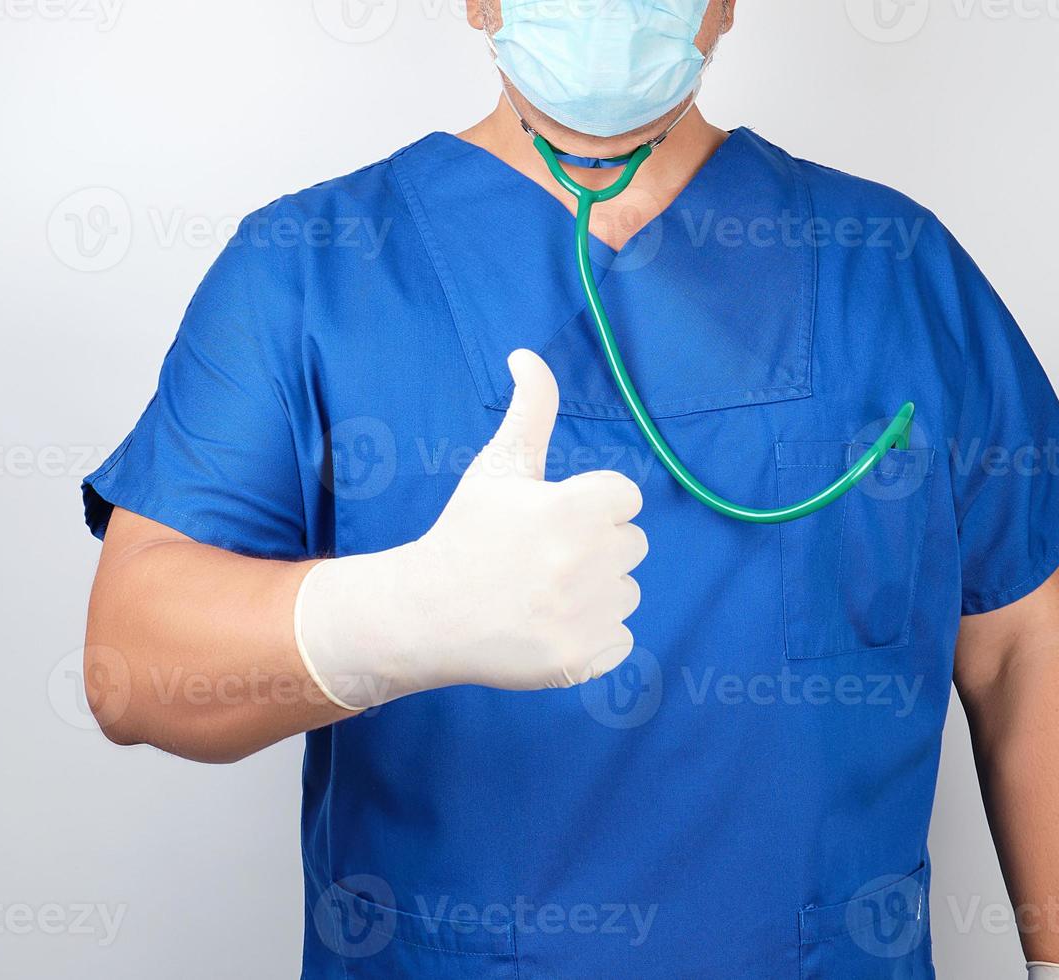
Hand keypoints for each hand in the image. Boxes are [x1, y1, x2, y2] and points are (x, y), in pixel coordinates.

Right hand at [295, 350, 647, 708]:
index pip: (625, 498)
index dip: (589, 506)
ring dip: (596, 594)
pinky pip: (621, 640)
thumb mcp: (498, 466)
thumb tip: (527, 354)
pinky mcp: (585, 660)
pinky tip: (549, 627)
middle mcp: (589, 562)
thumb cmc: (466, 533)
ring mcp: (588, 616)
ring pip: (627, 593)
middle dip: (594, 548)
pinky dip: (593, 638)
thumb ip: (530, 408)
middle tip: (542, 559)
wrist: (427, 614)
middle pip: (631, 545)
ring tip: (543, 594)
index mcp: (576, 508)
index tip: (551, 519)